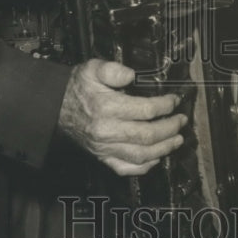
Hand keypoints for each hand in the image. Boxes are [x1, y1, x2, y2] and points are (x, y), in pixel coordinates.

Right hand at [57, 59, 186, 175]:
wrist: (56, 107)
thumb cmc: (79, 87)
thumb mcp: (93, 68)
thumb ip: (113, 69)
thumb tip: (131, 75)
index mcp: (107, 107)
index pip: (146, 110)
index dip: (165, 106)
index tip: (175, 101)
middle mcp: (107, 131)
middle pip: (148, 135)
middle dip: (170, 128)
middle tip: (182, 121)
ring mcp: (105, 148)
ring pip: (141, 155)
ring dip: (164, 148)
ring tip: (177, 140)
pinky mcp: (102, 157)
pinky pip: (126, 169)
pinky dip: (145, 167)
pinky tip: (156, 158)